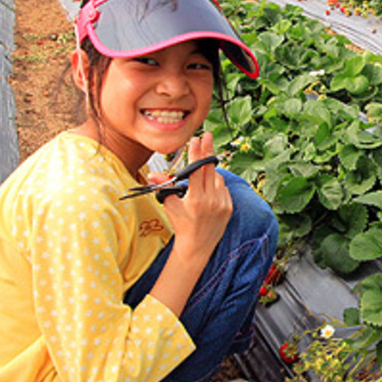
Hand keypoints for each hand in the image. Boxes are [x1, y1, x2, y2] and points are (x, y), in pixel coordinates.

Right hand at [156, 132, 231, 259]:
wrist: (197, 247)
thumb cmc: (181, 225)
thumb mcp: (171, 206)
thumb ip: (165, 187)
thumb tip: (152, 173)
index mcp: (196, 200)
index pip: (197, 170)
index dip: (197, 153)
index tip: (195, 139)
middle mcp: (211, 201)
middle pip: (210, 168)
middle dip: (207, 150)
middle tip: (207, 135)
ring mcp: (222, 204)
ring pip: (217, 178)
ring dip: (210, 173)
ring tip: (201, 180)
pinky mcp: (229, 207)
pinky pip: (223, 188)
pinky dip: (216, 186)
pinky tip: (208, 192)